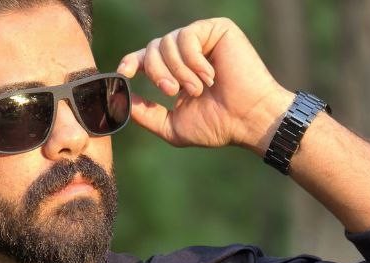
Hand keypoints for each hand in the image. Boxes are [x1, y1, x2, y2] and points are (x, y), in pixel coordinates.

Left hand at [117, 17, 293, 149]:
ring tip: (198, 89)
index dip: (131, 62)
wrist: (246, 119)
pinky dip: (194, 61)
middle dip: (157, 72)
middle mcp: (187, 53)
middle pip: (152, 48)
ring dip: (179, 71)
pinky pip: (187, 37)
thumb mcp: (173, 126)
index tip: (124, 74)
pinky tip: (210, 76)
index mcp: (176, 71)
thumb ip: (147, 115)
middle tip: (173, 92)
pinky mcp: (216, 29)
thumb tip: (123, 100)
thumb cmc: (216, 125)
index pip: (146, 58)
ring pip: (167, 42)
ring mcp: (202, 39)